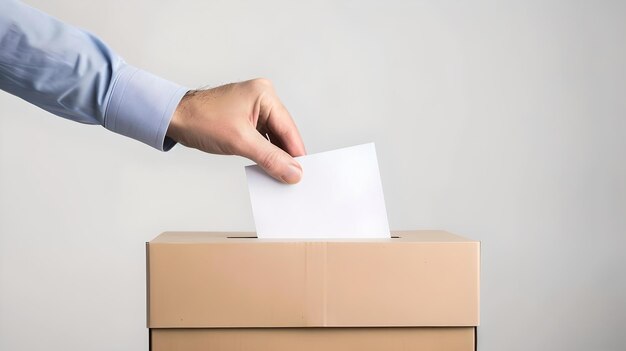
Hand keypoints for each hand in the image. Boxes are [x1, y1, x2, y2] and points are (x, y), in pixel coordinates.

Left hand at [166, 78, 305, 183]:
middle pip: (283, 133)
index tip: (303, 174)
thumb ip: (270, 157)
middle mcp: (262, 98)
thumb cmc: (200, 119)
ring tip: (279, 176)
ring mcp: (254, 109)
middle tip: (292, 179)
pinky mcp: (246, 119)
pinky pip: (262, 138)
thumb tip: (292, 171)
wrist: (173, 118)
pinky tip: (266, 167)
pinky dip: (264, 153)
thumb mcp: (240, 141)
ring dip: (274, 156)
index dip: (296, 153)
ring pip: (273, 137)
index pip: (288, 128)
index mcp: (265, 95)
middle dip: (286, 156)